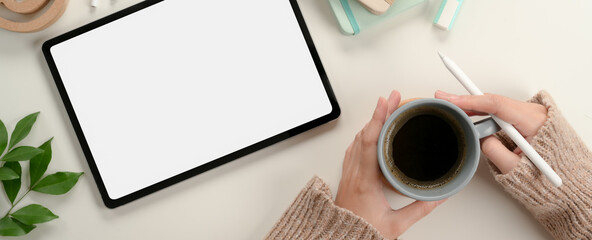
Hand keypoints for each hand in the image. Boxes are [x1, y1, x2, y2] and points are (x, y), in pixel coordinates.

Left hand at [335, 90, 445, 238]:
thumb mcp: (396, 224)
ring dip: (370, 122)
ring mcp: (348, 173)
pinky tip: (370, 133)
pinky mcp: (347, 176)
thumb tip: (438, 197)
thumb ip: (419, 209)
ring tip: (384, 109)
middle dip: (379, 113)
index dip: (378, 119)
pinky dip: (363, 135)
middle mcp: (353, 173)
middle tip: (392, 98)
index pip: (370, 142)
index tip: (386, 102)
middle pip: (364, 134)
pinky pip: (353, 148)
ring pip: (357, 140)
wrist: (340, 239)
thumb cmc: (361, 232)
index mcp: (364, 181)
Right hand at [435, 90, 547, 173]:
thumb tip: (478, 137)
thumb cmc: (546, 175)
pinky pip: (502, 111)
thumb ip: (492, 150)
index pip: (497, 105)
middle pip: (495, 101)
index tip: (452, 99)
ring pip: (497, 106)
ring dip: (476, 109)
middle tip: (444, 97)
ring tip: (454, 108)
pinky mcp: (527, 118)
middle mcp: (535, 113)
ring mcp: (532, 114)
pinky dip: (486, 113)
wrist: (566, 179)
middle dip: (468, 101)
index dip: (471, 101)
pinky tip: (470, 113)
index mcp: (535, 122)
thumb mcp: (513, 167)